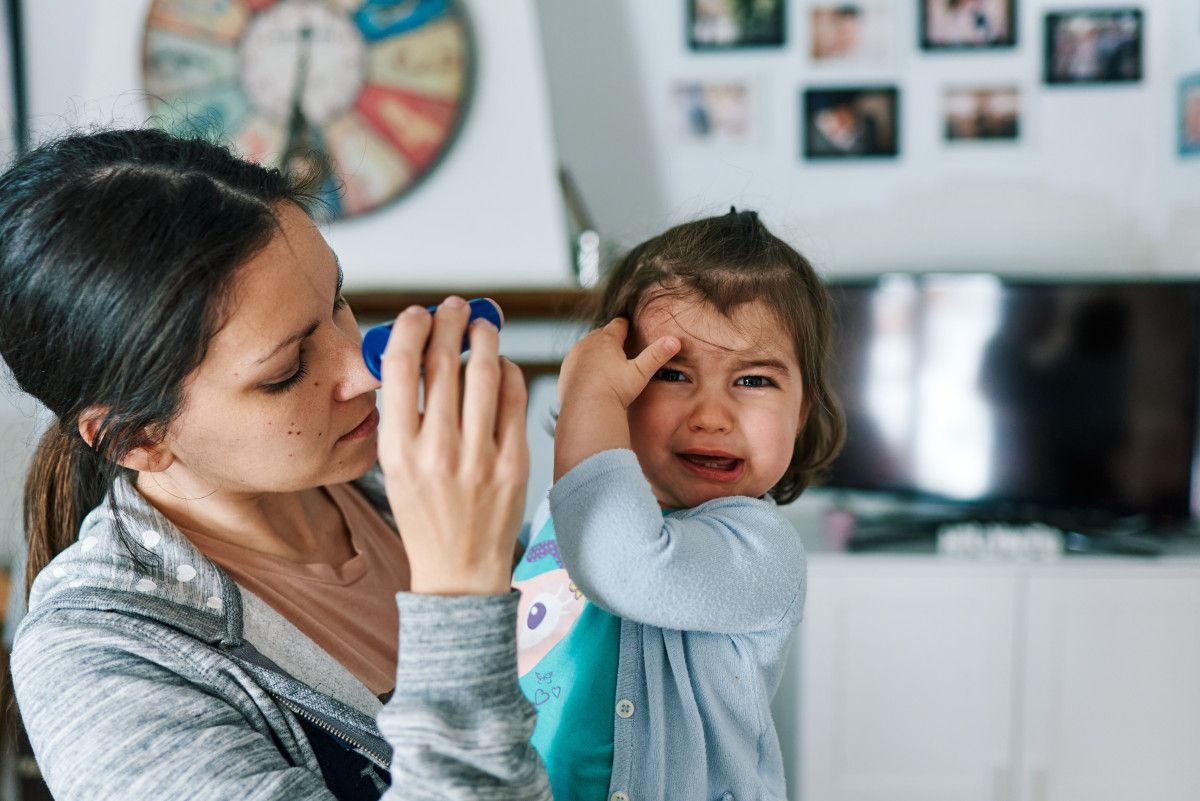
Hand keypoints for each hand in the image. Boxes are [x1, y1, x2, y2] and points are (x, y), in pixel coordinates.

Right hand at [376, 297, 529, 595]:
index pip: (398, 369)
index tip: (417, 314)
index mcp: (397, 451)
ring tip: (483, 323)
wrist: (459, 572)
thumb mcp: (394, 470)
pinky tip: (503, 365)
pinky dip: (509, 373)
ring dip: (485, 338)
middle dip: (450, 322)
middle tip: (454, 306)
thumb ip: (402, 418)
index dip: (409, 330)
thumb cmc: (424, 516)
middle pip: (444, 363)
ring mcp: (479, 458)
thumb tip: (415, 357)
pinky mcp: (514, 463)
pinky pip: (514, 400)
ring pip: (485, 374)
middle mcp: (436, 452)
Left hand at [557, 318, 679, 409]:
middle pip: (601, 334)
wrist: (586, 410)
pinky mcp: (564, 371)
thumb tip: (676, 340)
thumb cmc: (615, 390)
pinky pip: (576, 363)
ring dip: (595, 352)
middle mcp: (587, 343)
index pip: (619, 324)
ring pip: (587, 347)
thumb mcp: (640, 373)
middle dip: (611, 339)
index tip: (631, 330)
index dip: (627, 327)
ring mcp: (573, 356)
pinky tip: (592, 378)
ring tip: (606, 363)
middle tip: (621, 348)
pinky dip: (584, 367)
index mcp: (606, 339)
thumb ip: (657, 355)